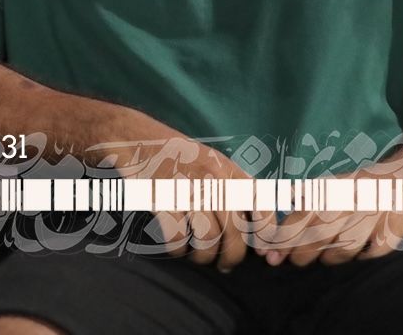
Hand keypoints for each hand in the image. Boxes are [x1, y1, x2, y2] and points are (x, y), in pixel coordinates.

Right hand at [142, 137, 258, 272]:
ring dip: (206, 257)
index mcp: (228, 170)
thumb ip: (235, 185)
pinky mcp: (161, 200)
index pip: (261, 204)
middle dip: (232, 256)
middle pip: (234, 231)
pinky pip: (178, 237)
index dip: (266, 233)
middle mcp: (212, 179)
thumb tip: (254, 222)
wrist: (136, 137)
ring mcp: (187, 189)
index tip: (261, 250)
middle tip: (226, 264)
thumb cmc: (177, 154)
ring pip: (208, 238)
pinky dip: (179, 250)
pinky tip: (178, 248)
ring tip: (201, 258)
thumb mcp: (213, 160)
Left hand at [258, 170, 402, 266]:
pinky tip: (356, 254)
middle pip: (317, 237)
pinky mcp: (393, 230)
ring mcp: (373, 217)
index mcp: (331, 190)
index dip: (282, 240)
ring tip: (322, 258)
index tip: (268, 254)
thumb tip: (277, 208)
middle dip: (299, 254)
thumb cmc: (362, 185)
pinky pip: (372, 253)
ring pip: (343, 249)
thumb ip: (305, 197)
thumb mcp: (331, 183)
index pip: (299, 218)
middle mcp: (350, 202)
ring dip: (328, 258)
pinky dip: (362, 257)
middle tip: (292, 260)